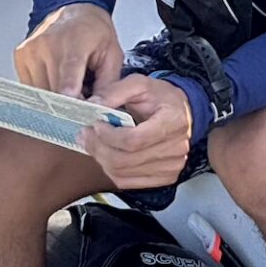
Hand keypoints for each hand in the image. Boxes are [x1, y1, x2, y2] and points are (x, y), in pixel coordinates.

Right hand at [16, 3, 123, 97]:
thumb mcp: (112, 56)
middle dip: (68, 102)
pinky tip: (55, 79)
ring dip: (55, 96)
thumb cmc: (94, 33)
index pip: (68, 70)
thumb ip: (106, 85)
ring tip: (69, 84)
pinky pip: (30, 85)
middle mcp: (48, 43)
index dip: (69, 92)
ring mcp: (31, 49)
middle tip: (81, 99)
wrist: (75, 12)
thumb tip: (98, 109)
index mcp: (75, 40)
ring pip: (40, 91)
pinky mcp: (20, 56)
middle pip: (53, 88)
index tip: (72, 105)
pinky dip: (43, 89)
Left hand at [79, 73, 193, 190]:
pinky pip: (127, 182)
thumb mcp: (140, 84)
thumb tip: (94, 104)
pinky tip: (106, 156)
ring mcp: (171, 166)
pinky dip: (110, 170)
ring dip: (101, 159)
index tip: (95, 124)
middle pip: (126, 160)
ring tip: (92, 143)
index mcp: (172, 122)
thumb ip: (115, 91)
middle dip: (98, 148)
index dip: (109, 136)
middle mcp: (176, 148)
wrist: (180, 112)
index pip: (135, 140)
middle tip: (85, 135)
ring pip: (123, 173)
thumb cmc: (160, 98)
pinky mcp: (164, 177)